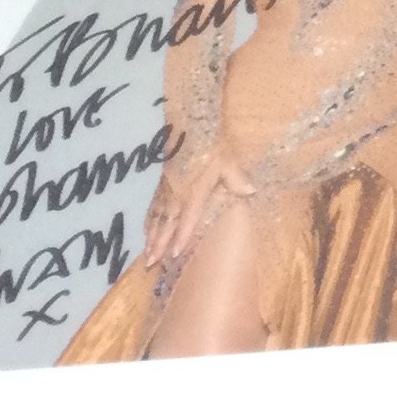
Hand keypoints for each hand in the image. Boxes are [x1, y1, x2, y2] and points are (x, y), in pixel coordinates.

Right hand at [143, 146, 255, 268]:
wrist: (189, 132)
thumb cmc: (211, 149)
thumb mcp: (228, 162)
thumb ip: (236, 179)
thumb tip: (251, 192)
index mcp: (194, 192)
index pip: (188, 218)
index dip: (182, 236)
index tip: (175, 254)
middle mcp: (177, 196)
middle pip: (167, 224)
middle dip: (159, 244)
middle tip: (151, 263)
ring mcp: (166, 192)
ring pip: (156, 219)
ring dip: (151, 238)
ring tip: (147, 255)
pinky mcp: (160, 187)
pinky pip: (152, 208)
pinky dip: (148, 222)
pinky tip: (145, 232)